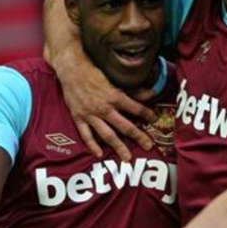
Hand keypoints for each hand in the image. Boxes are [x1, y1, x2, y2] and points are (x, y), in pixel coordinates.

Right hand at [57, 46, 156, 160]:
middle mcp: (104, 108)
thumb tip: (152, 93)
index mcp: (114, 96)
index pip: (135, 108)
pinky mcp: (79, 118)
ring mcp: (90, 115)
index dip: (147, 113)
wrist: (71, 70)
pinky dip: (92, 145)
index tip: (155, 119)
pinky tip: (99, 154)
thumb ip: (133, 89)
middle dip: (138, 136)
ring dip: (118, 146)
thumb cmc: (94, 71)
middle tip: (148, 146)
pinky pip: (86, 135)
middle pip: (124, 126)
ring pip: (107, 134)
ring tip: (127, 158)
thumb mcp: (115, 78)